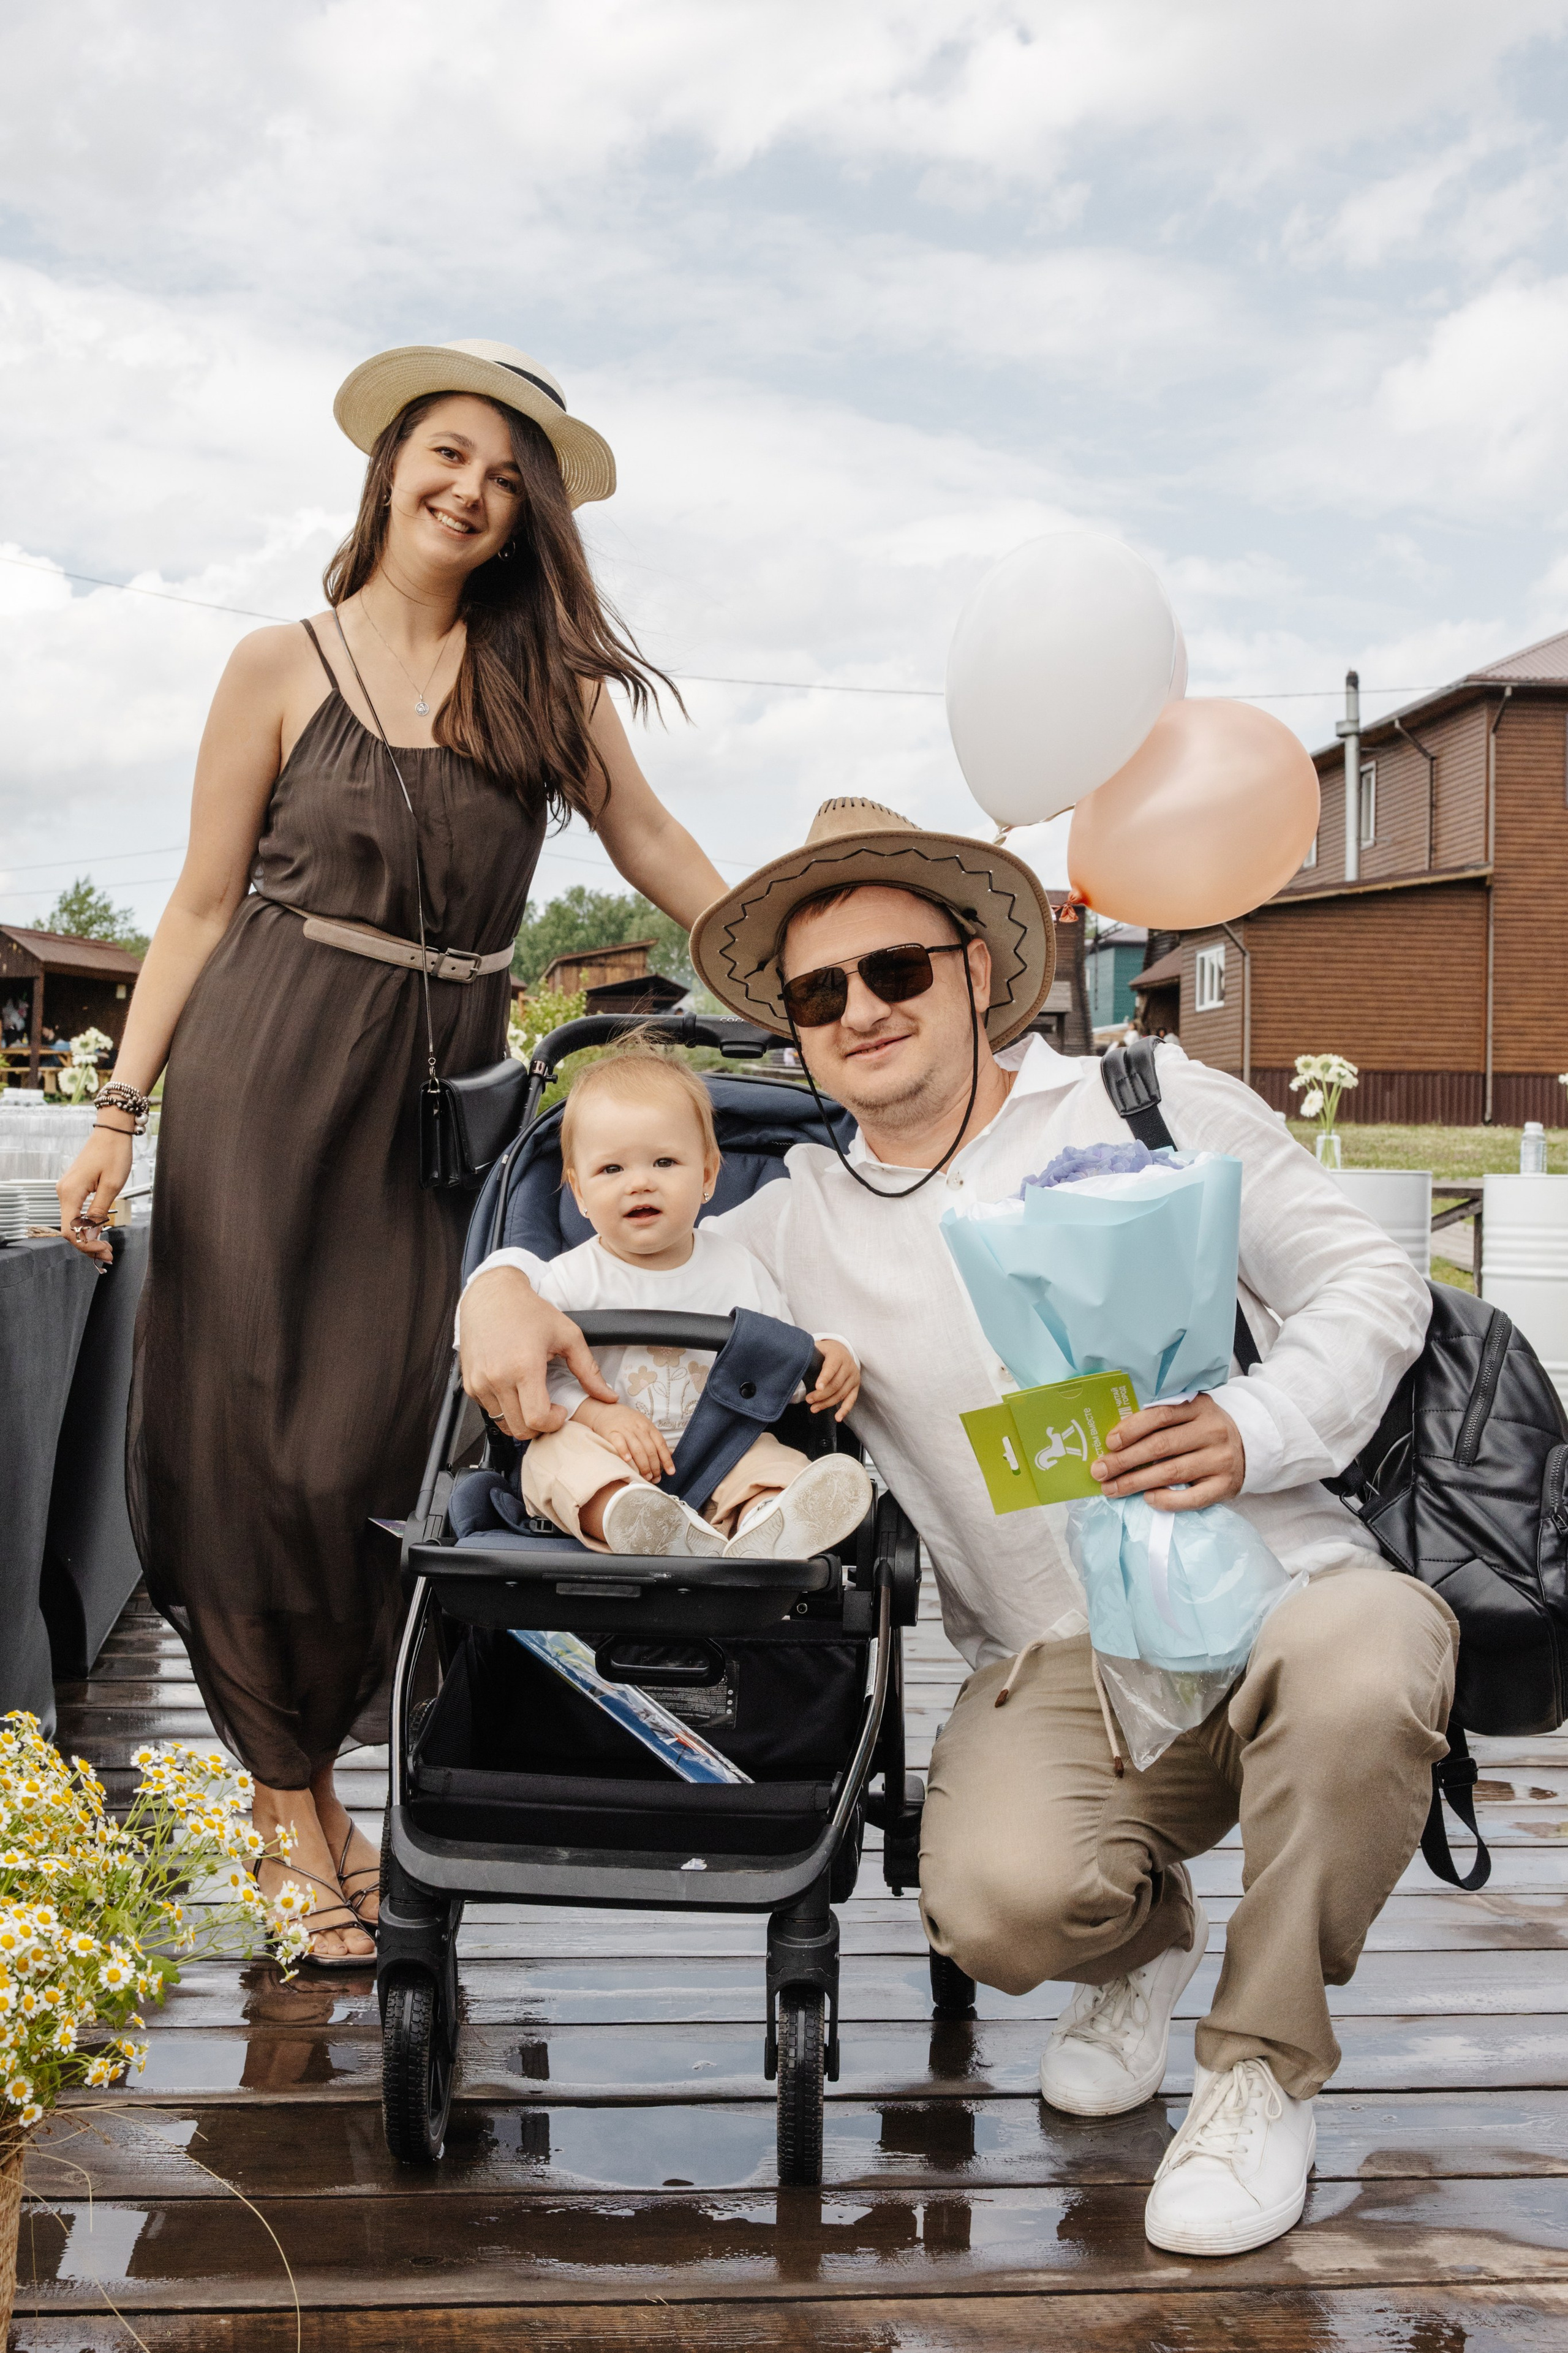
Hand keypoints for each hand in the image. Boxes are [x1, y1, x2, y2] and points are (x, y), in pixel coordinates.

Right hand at [57, 1124, 133, 1264]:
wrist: (111, 1131)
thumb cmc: (114, 1153)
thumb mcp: (111, 1186)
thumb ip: (99, 1212)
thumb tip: (92, 1235)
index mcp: (70, 1192)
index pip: (71, 1230)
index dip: (86, 1245)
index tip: (104, 1250)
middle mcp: (63, 1192)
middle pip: (70, 1230)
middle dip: (88, 1245)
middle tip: (108, 1256)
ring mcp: (67, 1190)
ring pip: (72, 1223)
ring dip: (88, 1237)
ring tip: (106, 1248)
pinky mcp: (73, 1189)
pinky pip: (75, 1213)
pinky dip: (86, 1226)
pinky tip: (99, 1233)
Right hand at [458, 1266, 617, 1438]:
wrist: (491, 1295)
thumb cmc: (530, 1312)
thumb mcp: (567, 1335)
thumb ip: (589, 1370)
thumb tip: (609, 1397)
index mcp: (524, 1366)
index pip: (537, 1419)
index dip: (553, 1423)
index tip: (560, 1411)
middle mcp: (497, 1377)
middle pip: (520, 1428)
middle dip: (540, 1426)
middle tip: (550, 1409)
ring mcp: (480, 1382)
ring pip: (504, 1423)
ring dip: (521, 1420)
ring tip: (532, 1399)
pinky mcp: (470, 1383)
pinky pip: (489, 1411)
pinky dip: (505, 1409)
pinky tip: (515, 1390)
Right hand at [574, 1400, 674, 1480]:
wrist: (606, 1411)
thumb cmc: (628, 1422)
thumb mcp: (644, 1426)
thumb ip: (655, 1440)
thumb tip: (671, 1453)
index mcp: (648, 1427)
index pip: (660, 1444)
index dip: (666, 1459)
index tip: (671, 1472)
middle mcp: (639, 1428)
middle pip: (650, 1449)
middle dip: (654, 1466)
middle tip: (655, 1479)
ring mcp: (625, 1430)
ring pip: (637, 1449)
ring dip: (643, 1465)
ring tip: (646, 1477)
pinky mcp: (611, 1432)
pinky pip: (619, 1442)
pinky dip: (624, 1451)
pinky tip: (628, 1461)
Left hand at [806, 1338, 859, 1421]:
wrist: (842, 1349)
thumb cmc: (825, 1351)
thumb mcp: (818, 1347)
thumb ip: (809, 1353)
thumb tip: (794, 1360)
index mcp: (837, 1355)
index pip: (831, 1368)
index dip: (824, 1378)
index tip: (817, 1387)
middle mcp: (848, 1366)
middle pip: (836, 1384)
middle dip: (822, 1394)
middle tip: (808, 1400)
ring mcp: (853, 1377)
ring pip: (841, 1394)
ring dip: (827, 1403)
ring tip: (814, 1408)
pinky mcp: (855, 1386)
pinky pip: (851, 1400)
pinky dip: (845, 1410)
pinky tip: (837, 1418)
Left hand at [1090, 1393, 1245, 1512]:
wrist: (1247, 1447)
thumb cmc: (1202, 1431)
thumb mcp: (1188, 1414)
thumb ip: (1160, 1419)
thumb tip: (1114, 1440)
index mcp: (1199, 1406)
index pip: (1160, 1415)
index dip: (1131, 1429)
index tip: (1109, 1442)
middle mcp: (1212, 1431)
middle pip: (1161, 1446)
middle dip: (1125, 1460)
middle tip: (1100, 1471)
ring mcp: (1220, 1459)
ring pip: (1172, 1472)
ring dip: (1136, 1482)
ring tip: (1112, 1489)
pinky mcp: (1225, 1485)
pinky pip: (1192, 1498)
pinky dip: (1167, 1500)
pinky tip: (1148, 1499)